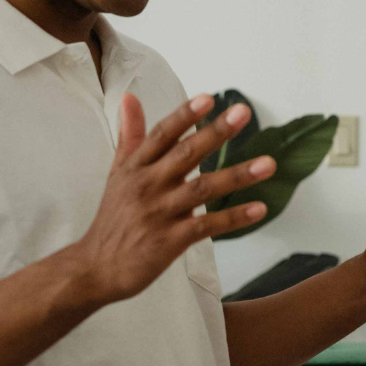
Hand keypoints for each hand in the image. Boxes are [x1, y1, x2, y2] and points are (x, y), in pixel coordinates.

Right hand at [76, 93, 274, 303]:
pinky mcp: (170, 241)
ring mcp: (160, 213)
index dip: (184, 115)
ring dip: (237, 175)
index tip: (208, 97)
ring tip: (270, 163)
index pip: (163, 135)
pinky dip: (233, 218)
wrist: (95, 268)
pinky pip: (207, 226)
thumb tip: (130, 97)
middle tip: (244, 112)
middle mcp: (148, 185)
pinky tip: (260, 208)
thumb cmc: (114, 216)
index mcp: (136, 167)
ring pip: (202, 189)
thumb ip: (131, 135)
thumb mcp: (118, 172)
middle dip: (215, 133)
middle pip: (185, 154)